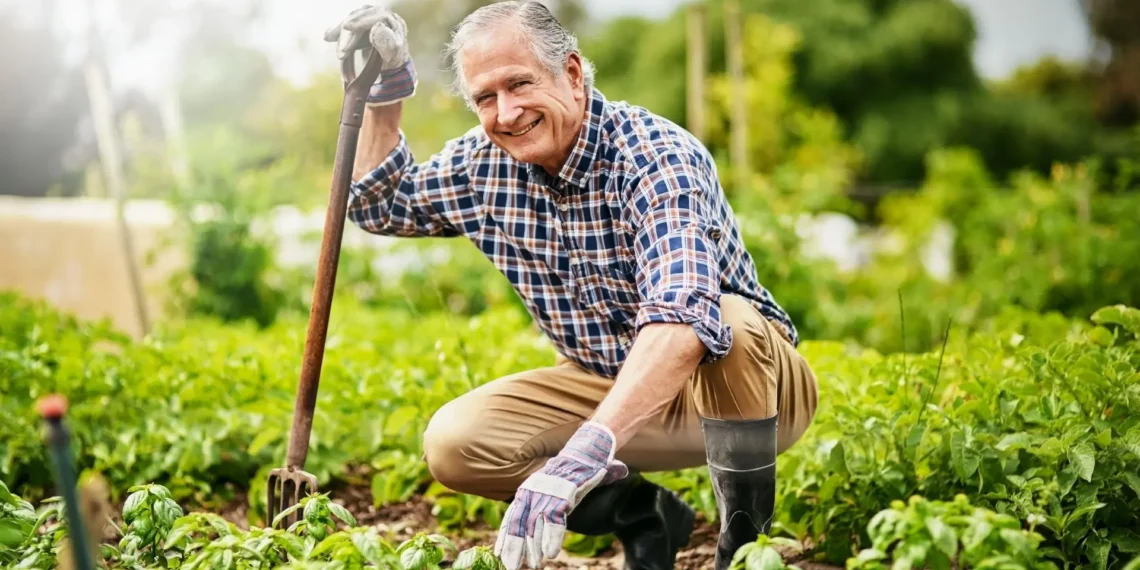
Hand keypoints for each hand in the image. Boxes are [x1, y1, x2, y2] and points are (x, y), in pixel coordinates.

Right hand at [323, 5, 416, 104]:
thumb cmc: (393, 59)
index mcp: (390, 19)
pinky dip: (336, 32)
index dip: (359, 21)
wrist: (390, 64)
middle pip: (358, 18)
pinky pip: (346, 25)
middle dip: (347, 34)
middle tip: (341, 53)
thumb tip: (377, 26)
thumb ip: (386, 41)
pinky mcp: (359, 23)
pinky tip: (327, 36)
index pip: (372, 16)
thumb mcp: (393, 53)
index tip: (346, 27)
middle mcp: (378, 14)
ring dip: (339, 32)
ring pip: (350, 20)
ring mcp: (368, 18)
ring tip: (330, 42)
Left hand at [494, 422, 627, 569]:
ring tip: (534, 565)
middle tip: (510, 566)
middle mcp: (534, 491)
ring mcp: (549, 491)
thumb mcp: (549, 490)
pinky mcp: (565, 492)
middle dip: (514, 547)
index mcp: (527, 490)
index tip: (499, 554)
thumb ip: (541, 508)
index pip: (512, 516)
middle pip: (519, 523)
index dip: (505, 537)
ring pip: (535, 524)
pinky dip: (552, 537)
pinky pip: (555, 519)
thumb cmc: (568, 474)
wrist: (587, 451)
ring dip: (534, 547)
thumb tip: (534, 528)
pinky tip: (551, 553)